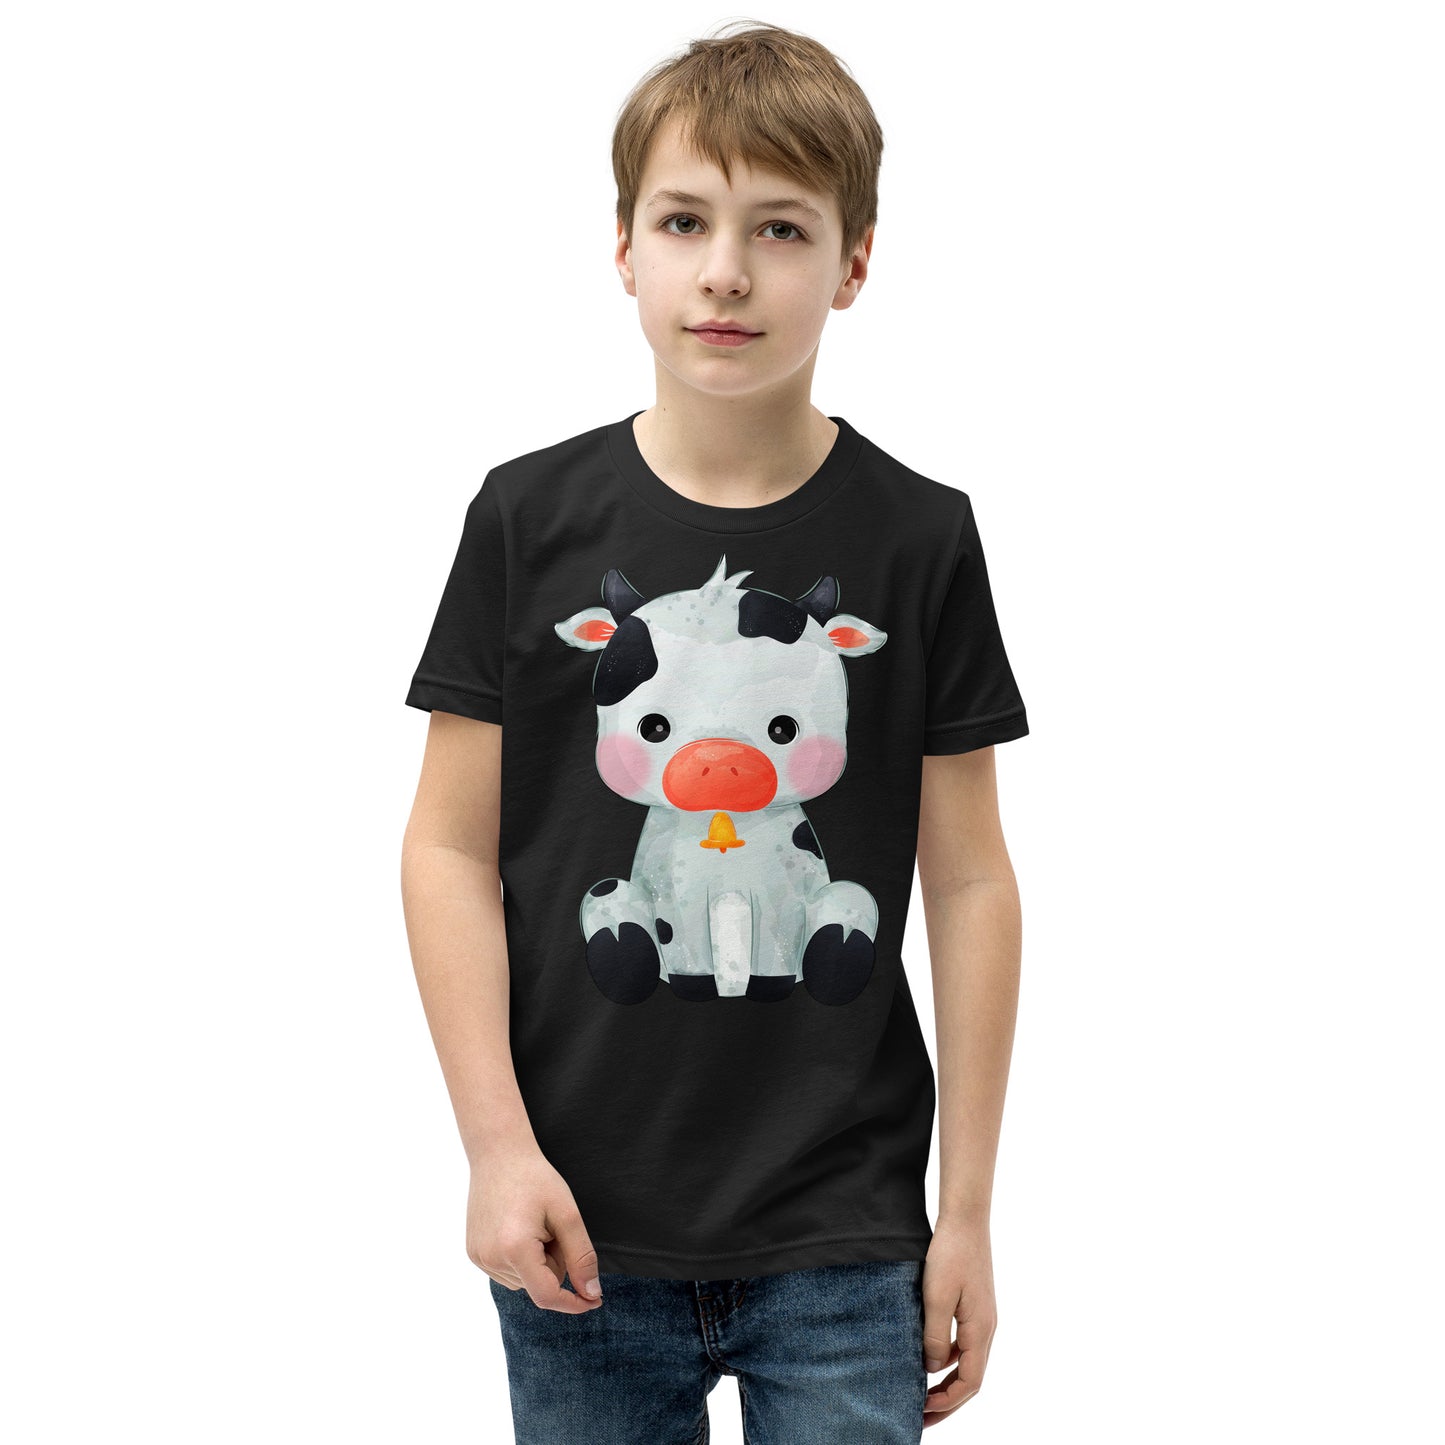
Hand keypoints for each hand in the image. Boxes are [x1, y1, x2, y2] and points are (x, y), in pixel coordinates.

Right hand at [466, 1145, 604, 1313]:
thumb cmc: (536, 1179)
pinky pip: (508, 1272)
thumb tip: (591, 1294)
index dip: (573, 1303)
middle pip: (539, 1285)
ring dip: (538, 1261)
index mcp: (515, 1248)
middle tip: (551, 1226)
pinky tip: (518, 1229)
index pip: (547, 1295)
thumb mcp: (567, 1214)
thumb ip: (581, 1256)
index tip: (595, 1300)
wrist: (499, 1155)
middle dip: (554, 1263)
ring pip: (525, 1281)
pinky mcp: (473, 1253)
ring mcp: (479, 1258)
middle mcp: (491, 1258)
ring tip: (533, 1224)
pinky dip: (522, 1259)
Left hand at [920, 1214, 996, 1428]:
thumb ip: (934, 1336)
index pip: (970, 1383)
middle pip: (970, 1379)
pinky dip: (946, 1359)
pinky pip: (961, 1344)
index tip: (922, 1411)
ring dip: (946, 1383)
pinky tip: (925, 1358)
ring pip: (966, 1363)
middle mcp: (986, 1329)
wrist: (965, 1220)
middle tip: (920, 1419)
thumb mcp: (937, 1297)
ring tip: (920, 1395)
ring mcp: (981, 1318)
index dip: (947, 1402)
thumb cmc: (950, 1254)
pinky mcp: (973, 1307)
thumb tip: (929, 1368)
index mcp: (981, 1331)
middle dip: (947, 1403)